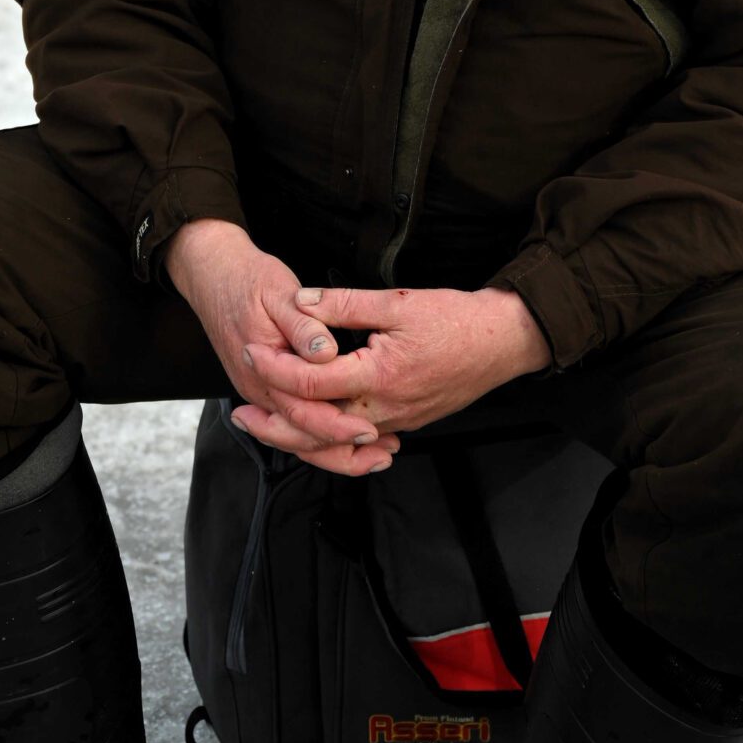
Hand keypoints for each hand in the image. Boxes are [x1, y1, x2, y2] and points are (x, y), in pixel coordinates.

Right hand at [164, 220, 395, 477]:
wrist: (212, 275)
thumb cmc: (248, 281)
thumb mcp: (278, 293)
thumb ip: (303, 325)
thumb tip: (326, 352)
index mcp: (263, 369)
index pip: (302, 411)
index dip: (337, 425)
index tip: (370, 430)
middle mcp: (259, 389)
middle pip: (300, 435)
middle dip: (342, 451)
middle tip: (384, 454)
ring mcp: (261, 392)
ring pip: (297, 436)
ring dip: (335, 450)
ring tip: (376, 455)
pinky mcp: (266, 388)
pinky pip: (293, 422)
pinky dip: (321, 435)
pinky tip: (348, 437)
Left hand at [235, 282, 549, 447]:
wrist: (503, 342)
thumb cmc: (456, 319)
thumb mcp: (397, 302)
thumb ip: (344, 304)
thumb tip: (300, 301)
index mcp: (379, 376)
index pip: (312, 382)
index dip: (276, 367)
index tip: (252, 349)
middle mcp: (385, 409)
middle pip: (316, 428)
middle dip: (273, 423)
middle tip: (239, 414)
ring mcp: (397, 421)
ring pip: (336, 440)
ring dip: (297, 435)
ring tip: (266, 423)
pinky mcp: (406, 422)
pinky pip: (358, 438)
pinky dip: (329, 436)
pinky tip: (311, 425)